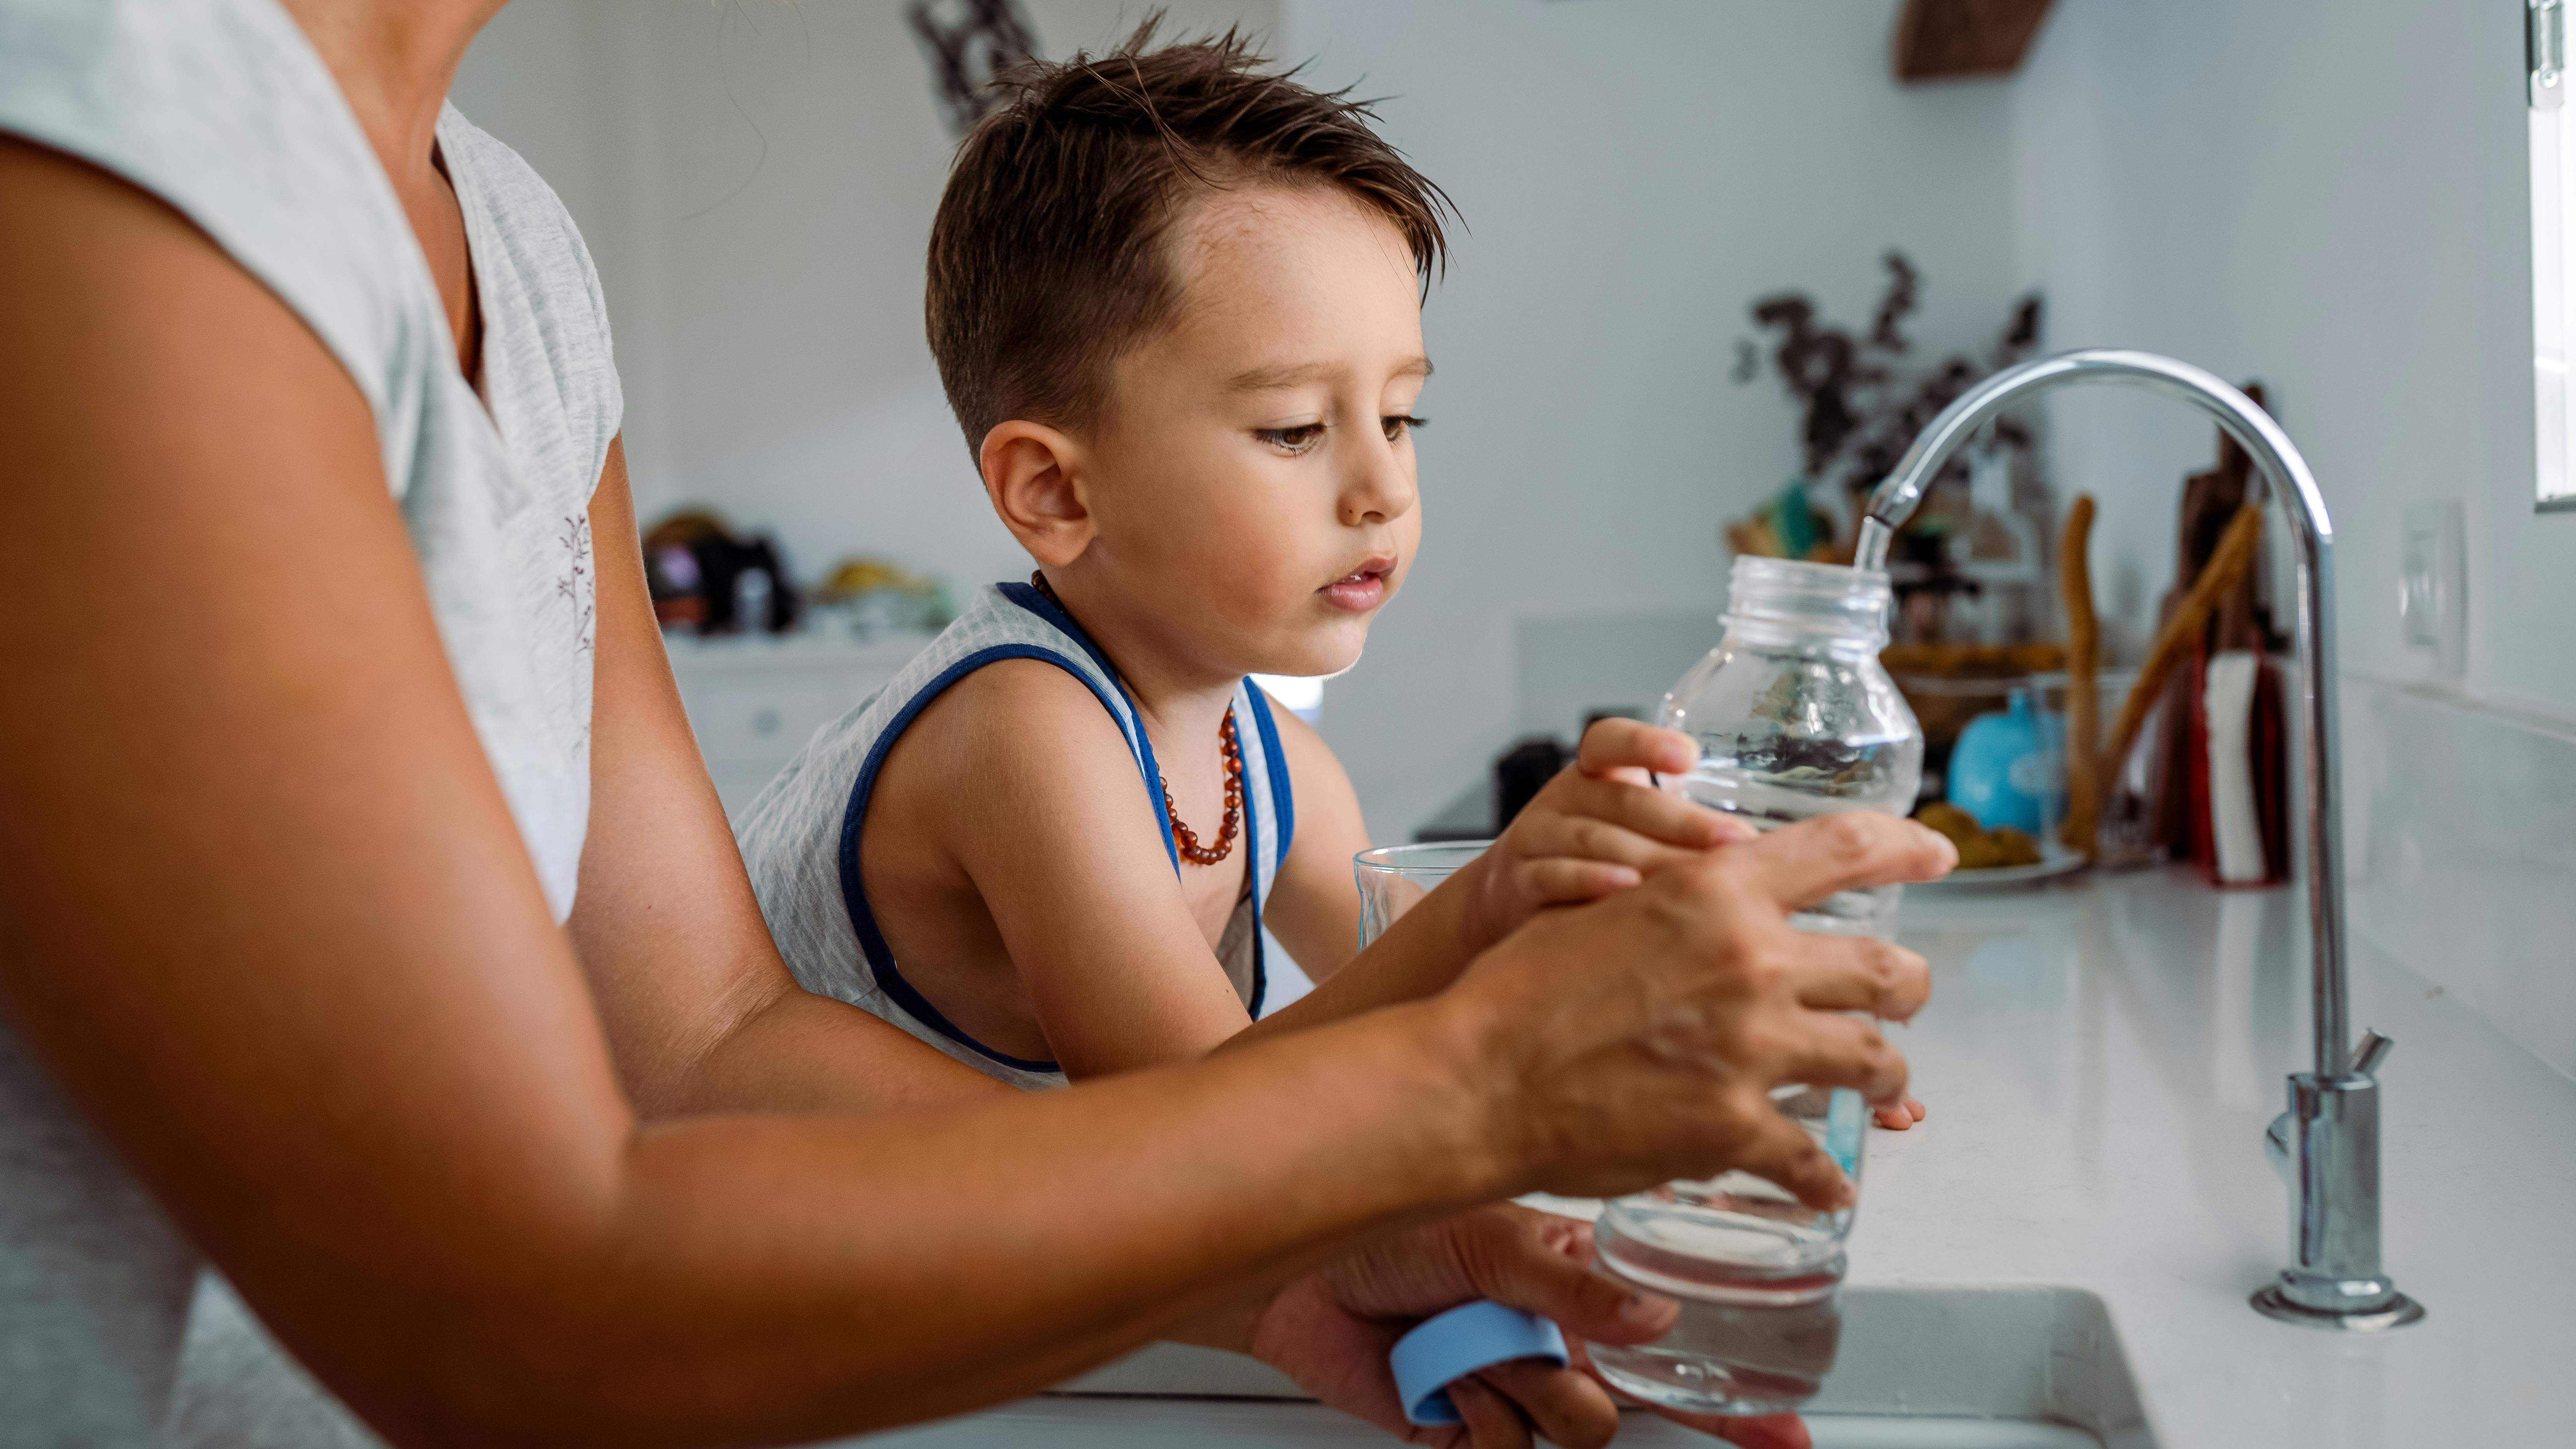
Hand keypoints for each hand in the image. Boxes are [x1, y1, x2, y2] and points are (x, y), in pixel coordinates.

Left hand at [1241, 1204, 1802, 1448]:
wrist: (1293, 1272)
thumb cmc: (1382, 1227)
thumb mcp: (1490, 1236)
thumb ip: (1572, 1282)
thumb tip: (1653, 1316)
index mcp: (1572, 1279)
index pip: (1668, 1328)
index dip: (1728, 1373)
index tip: (1782, 1411)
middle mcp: (1550, 1335)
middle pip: (1640, 1393)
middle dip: (1688, 1411)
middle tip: (1731, 1422)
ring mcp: (1509, 1382)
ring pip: (1579, 1423)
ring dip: (1537, 1387)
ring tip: (1485, 1343)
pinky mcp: (1462, 1427)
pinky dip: (1478, 1412)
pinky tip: (1446, 1375)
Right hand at [1454, 811, 1953, 1205]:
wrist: (1478, 1078)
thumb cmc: (1521, 992)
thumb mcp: (1607, 908)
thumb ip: (1682, 903)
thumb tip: (1720, 894)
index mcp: (1717, 893)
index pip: (1845, 848)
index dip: (1906, 846)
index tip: (1938, 853)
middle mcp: (1751, 962)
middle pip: (1885, 968)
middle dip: (1905, 985)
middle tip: (1899, 996)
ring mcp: (1751, 1050)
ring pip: (1874, 1058)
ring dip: (1885, 1073)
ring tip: (1878, 1083)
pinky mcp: (1735, 1129)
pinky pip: (1816, 1161)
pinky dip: (1829, 1180)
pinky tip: (1830, 1187)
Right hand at [1456, 719, 1750, 952]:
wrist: (1509, 900)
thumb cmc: (1592, 860)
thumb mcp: (1626, 828)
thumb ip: (1679, 824)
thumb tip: (1777, 846)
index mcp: (1593, 774)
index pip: (1610, 740)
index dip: (1646, 743)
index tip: (1688, 756)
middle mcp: (1563, 798)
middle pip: (1623, 799)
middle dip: (1684, 821)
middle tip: (1738, 842)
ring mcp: (1538, 836)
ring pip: (1595, 839)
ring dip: (1650, 856)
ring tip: (1699, 879)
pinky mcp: (1520, 880)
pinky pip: (1555, 875)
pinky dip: (1591, 881)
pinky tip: (1627, 890)